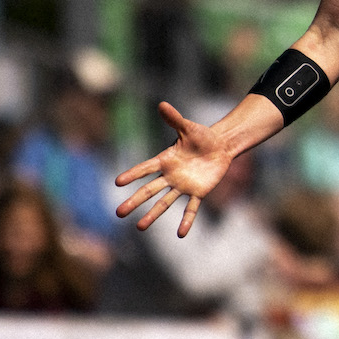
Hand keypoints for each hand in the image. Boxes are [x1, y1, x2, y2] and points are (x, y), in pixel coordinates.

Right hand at [114, 102, 237, 236]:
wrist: (220, 147)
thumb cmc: (202, 136)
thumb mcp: (188, 127)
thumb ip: (175, 119)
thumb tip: (162, 104)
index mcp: (165, 160)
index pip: (145, 169)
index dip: (132, 175)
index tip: (118, 182)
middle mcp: (170, 176)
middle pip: (149, 191)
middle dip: (135, 201)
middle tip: (118, 212)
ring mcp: (183, 186)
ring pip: (165, 203)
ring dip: (153, 215)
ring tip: (139, 227)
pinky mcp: (199, 193)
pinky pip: (191, 209)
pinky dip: (187, 220)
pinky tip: (181, 234)